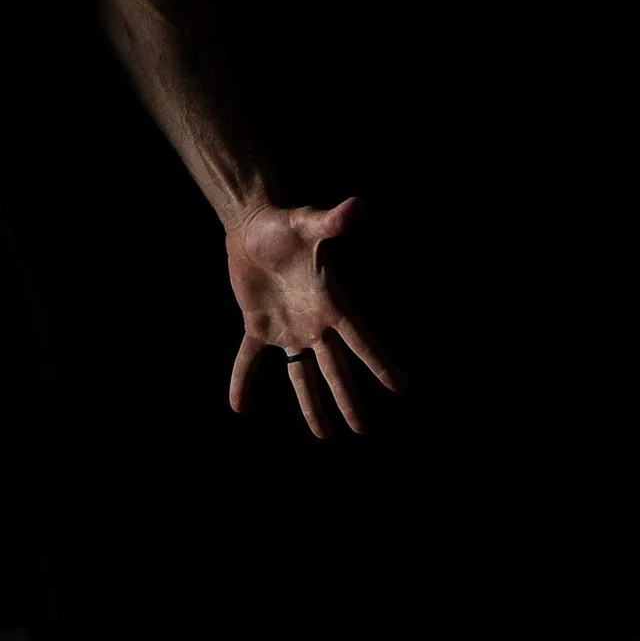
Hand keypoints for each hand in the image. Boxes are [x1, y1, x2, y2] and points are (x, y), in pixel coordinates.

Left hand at [225, 196, 402, 439]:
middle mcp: (314, 322)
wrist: (254, 223)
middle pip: (335, 368)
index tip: (401, 387)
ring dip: (311, 404)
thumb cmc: (285, 222)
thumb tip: (358, 206)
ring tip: (324, 434)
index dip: (379, 363)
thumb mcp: (309, 223)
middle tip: (364, 429)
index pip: (359, 340)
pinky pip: (249, 360)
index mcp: (330, 303)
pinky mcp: (258, 325)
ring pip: (301, 374)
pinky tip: (238, 405)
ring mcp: (287, 327)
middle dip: (348, 399)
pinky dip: (243, 380)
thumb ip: (333, 221)